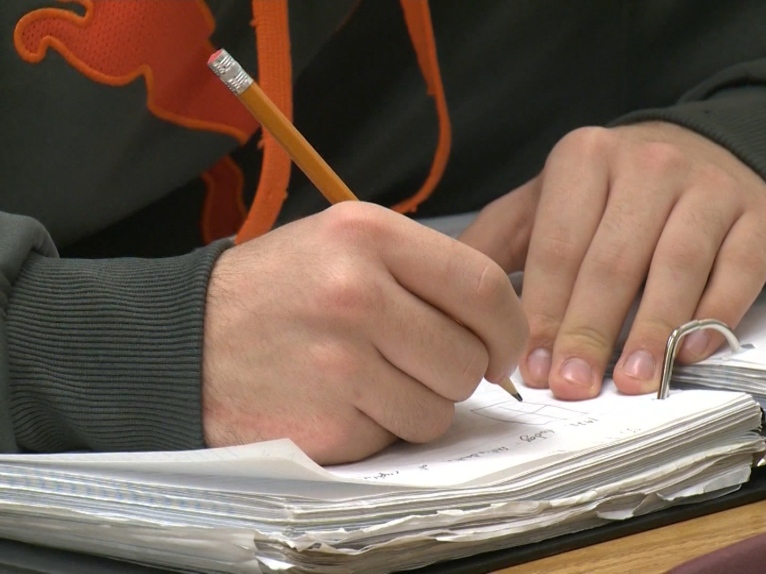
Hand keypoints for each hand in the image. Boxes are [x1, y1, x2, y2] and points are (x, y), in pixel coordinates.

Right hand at [201, 202, 527, 464]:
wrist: (179, 342)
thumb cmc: (277, 292)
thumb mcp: (342, 245)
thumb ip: (422, 273)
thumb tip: (501, 328)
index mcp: (368, 235)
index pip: (483, 286)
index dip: (508, 328)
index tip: (502, 348)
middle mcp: (355, 294)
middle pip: (467, 359)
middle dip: (459, 373)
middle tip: (421, 365)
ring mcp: (339, 363)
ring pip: (438, 409)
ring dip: (418, 404)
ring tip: (370, 379)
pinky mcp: (325, 422)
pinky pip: (395, 438)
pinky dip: (379, 429)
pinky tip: (340, 403)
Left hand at [459, 121, 765, 399]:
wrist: (715, 153)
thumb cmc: (621, 192)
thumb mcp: (552, 198)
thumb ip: (500, 242)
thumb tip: (448, 300)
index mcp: (586, 159)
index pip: (559, 246)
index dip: (545, 312)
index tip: (531, 368)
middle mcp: (649, 164)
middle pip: (612, 261)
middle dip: (589, 332)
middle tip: (574, 387)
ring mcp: (709, 188)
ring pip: (675, 267)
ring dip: (650, 333)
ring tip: (632, 383)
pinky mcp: (758, 218)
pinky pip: (735, 272)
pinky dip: (712, 317)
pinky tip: (687, 353)